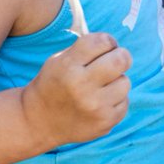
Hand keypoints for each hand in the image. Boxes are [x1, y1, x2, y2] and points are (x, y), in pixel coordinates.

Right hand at [21, 32, 131, 147]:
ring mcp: (95, 106)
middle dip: (121, 56)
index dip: (108, 41)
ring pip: (125, 82)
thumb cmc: (53, 84)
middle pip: (121, 60)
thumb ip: (84, 48)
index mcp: (68, 66)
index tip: (106, 46)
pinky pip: (124, 102)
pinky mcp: (105, 122)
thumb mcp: (58, 60)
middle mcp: (82, 86)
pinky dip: (116, 100)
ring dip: (117, 81)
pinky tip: (101, 102)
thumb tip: (112, 43)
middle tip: (116, 59)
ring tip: (102, 85)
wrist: (39, 121)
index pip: (102, 41)